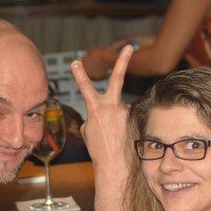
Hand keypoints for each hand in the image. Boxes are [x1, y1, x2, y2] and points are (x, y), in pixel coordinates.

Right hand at [71, 44, 133, 163]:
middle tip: (129, 46)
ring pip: (120, 107)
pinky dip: (124, 124)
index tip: (75, 62)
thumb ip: (94, 114)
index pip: (85, 87)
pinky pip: (128, 116)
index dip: (79, 74)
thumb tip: (102, 111)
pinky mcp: (135, 117)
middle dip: (123, 60)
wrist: (115, 165)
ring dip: (117, 119)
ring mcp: (126, 111)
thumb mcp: (88, 130)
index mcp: (96, 108)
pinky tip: (123, 136)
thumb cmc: (98, 149)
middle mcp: (113, 106)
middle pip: (117, 78)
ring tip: (115, 136)